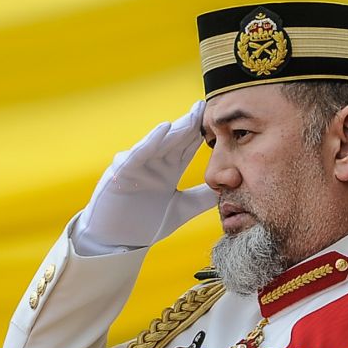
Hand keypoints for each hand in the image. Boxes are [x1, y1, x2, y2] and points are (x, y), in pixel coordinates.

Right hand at [72, 100, 215, 253]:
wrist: (118, 242)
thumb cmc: (145, 224)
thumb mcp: (182, 209)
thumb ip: (203, 198)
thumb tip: (229, 188)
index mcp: (169, 171)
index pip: (188, 148)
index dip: (202, 133)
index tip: (219, 119)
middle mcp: (154, 164)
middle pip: (176, 140)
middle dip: (191, 123)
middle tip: (207, 105)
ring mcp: (138, 165)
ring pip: (160, 142)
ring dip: (176, 128)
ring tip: (193, 114)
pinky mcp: (122, 172)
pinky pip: (138, 153)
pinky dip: (150, 141)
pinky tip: (164, 128)